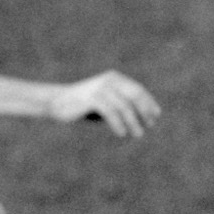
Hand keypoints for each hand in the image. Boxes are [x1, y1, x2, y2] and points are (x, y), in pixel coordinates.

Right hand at [47, 71, 161, 138]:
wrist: (58, 103)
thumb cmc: (84, 106)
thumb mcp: (106, 104)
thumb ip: (121, 107)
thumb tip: (142, 118)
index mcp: (115, 79)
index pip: (137, 90)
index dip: (148, 103)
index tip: (155, 117)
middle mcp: (109, 80)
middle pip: (134, 95)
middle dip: (144, 111)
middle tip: (149, 125)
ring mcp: (100, 88)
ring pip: (124, 106)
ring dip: (133, 122)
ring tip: (138, 134)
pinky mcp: (92, 98)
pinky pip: (110, 112)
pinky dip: (118, 123)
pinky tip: (122, 133)